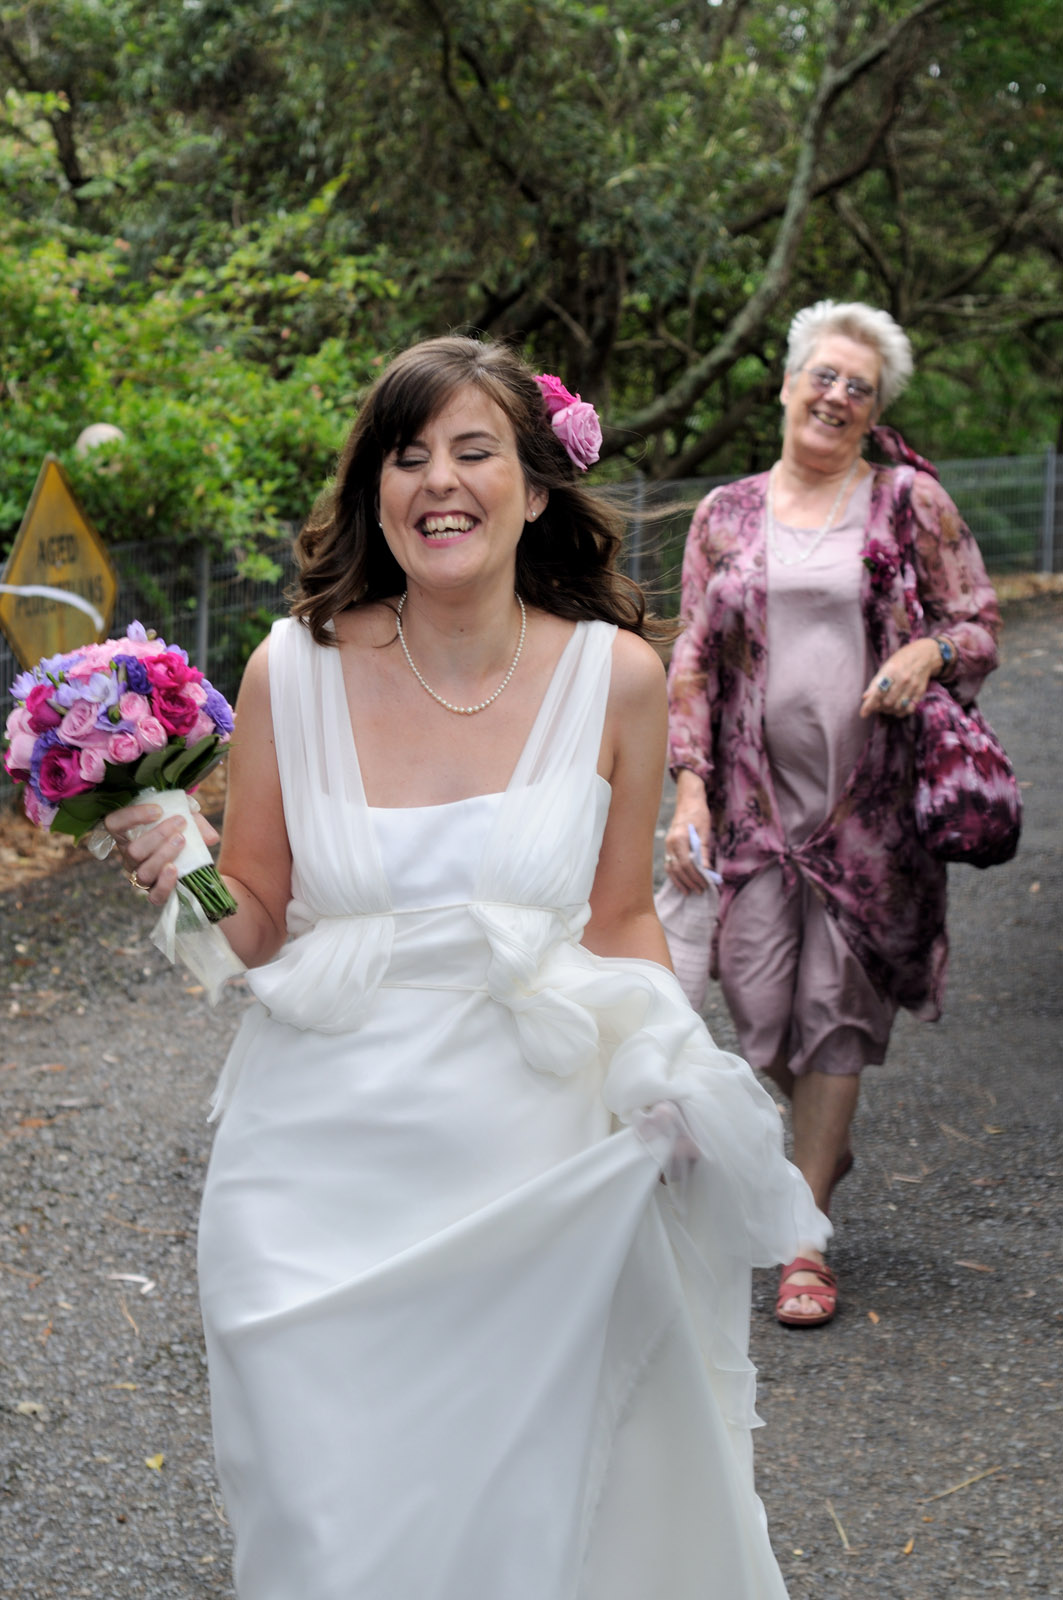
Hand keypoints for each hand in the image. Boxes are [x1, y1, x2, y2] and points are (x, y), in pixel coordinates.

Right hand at [105, 799, 219, 909]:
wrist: (186, 851)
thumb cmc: (177, 827)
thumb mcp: (183, 816)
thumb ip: (196, 822)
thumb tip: (211, 838)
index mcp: (126, 834)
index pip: (114, 823)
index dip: (132, 816)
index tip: (158, 810)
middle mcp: (129, 856)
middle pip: (133, 851)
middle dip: (158, 836)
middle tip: (180, 823)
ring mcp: (140, 875)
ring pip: (144, 872)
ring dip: (164, 855)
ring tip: (182, 841)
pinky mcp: (154, 892)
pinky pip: (155, 896)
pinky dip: (165, 884)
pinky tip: (176, 870)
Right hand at [664, 769, 712, 893]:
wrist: (688, 801)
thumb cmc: (699, 815)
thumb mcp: (705, 832)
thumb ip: (704, 852)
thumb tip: (707, 871)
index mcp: (680, 839)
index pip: (687, 864)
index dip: (696, 876)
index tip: (706, 884)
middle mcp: (670, 843)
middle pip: (678, 869)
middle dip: (690, 881)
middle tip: (701, 890)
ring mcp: (667, 845)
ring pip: (671, 869)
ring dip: (680, 882)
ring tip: (689, 892)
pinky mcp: (668, 846)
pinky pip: (669, 864)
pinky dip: (674, 875)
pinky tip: (681, 883)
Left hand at [860, 638, 941, 719]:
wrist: (923, 655)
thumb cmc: (900, 661)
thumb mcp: (886, 667)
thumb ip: (875, 683)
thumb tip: (865, 697)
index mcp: (891, 671)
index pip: (878, 691)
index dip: (870, 704)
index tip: (863, 713)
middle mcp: (903, 679)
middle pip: (888, 702)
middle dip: (879, 707)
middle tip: (877, 706)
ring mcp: (913, 686)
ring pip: (898, 707)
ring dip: (889, 711)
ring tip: (885, 707)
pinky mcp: (920, 692)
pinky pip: (909, 709)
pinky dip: (901, 712)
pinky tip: (896, 709)